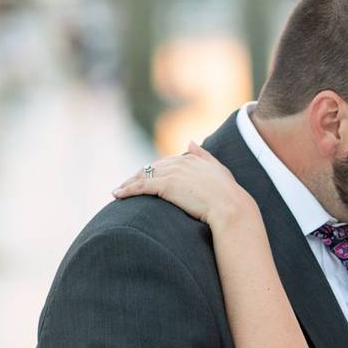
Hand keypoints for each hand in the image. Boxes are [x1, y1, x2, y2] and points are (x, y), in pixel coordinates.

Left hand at [112, 141, 257, 228]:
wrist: (229, 206)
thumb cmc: (228, 192)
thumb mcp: (217, 168)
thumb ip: (203, 155)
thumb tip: (190, 141)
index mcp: (191, 159)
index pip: (165, 162)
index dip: (153, 170)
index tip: (144, 176)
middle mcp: (180, 162)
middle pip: (151, 167)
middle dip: (137, 175)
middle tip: (126, 185)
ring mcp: (172, 173)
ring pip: (143, 176)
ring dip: (128, 183)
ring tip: (118, 191)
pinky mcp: (165, 186)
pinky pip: (141, 186)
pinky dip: (127, 190)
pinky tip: (118, 195)